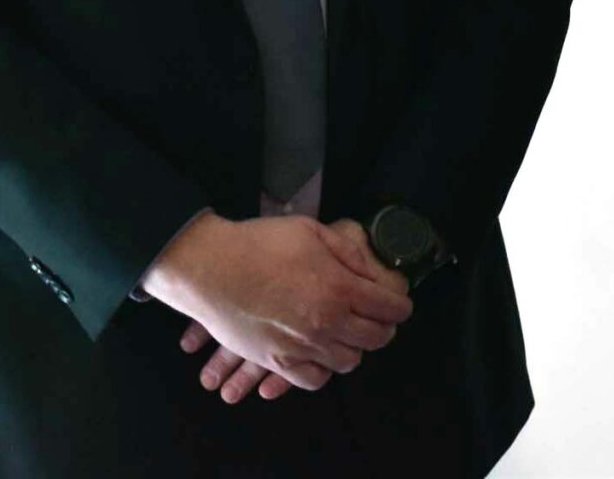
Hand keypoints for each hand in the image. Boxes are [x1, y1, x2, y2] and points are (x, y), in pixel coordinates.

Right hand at [143, 214, 411, 400]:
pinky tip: (321, 354)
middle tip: (378, 318)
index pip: (390, 308)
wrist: (212, 268)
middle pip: (375, 338)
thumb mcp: (313, 233)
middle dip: (384, 327)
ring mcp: (302, 346)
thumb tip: (372, 274)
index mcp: (340, 288)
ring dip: (355, 348)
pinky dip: (323, 370)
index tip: (399, 304)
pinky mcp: (277, 361)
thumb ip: (349, 254)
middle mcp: (327, 322)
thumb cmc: (261, 244)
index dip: (401, 306)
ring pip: (348, 362)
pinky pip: (313, 380)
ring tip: (348, 334)